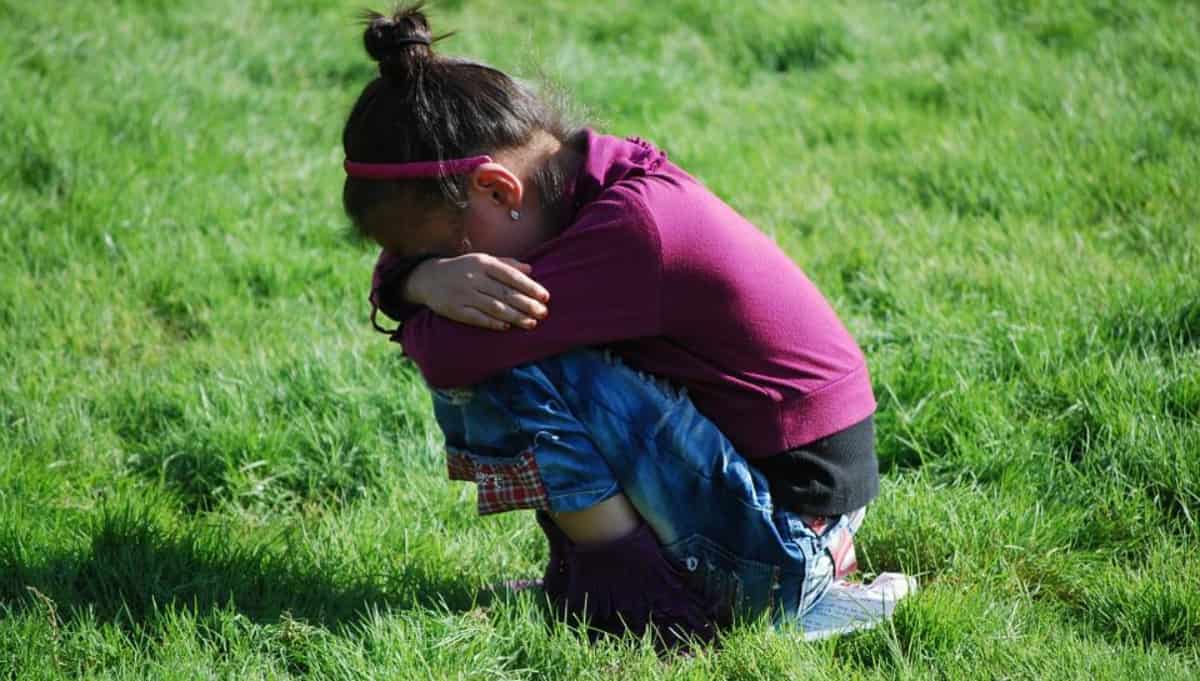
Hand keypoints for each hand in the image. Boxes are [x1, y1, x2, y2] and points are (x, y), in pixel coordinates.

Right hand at [404, 253, 549, 330]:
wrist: (428, 277)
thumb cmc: (462, 268)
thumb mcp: (483, 260)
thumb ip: (507, 264)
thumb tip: (530, 270)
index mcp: (483, 263)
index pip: (511, 276)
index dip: (530, 286)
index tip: (545, 297)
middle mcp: (474, 277)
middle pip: (505, 293)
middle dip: (527, 304)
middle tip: (543, 313)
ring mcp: (464, 294)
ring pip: (494, 307)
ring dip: (515, 316)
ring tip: (531, 323)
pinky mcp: (455, 309)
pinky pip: (476, 317)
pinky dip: (492, 322)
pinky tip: (506, 326)